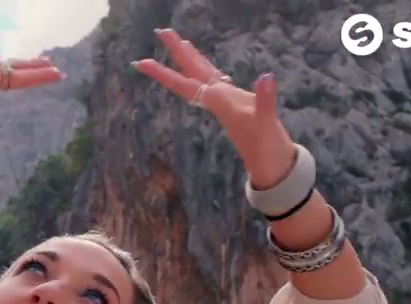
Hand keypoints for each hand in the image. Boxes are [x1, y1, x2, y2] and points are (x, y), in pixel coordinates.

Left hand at [133, 28, 295, 188]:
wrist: (270, 166)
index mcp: (218, 101)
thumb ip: (266, 100)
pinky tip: (207, 68)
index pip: (185, 83)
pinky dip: (210, 70)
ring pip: (203, 75)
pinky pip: (217, 82)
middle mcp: (218, 99)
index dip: (162, 73)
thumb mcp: (267, 123)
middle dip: (177, 52)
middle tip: (161, 31)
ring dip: (191, 58)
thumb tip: (266, 76)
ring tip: (181, 42)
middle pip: (192, 71)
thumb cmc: (266, 147)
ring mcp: (227, 101)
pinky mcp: (237, 104)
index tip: (140, 62)